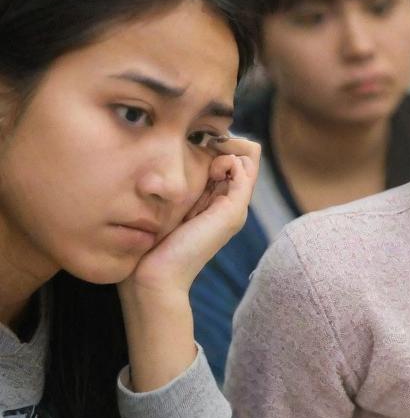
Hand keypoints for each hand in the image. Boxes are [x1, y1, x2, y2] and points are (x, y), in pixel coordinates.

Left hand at [125, 135, 260, 296]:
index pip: (236, 157)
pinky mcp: (232, 211)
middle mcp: (233, 203)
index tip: (196, 143)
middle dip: (224, 142)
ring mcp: (236, 208)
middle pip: (246, 154)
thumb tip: (184, 160)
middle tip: (200, 145)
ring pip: (248, 157)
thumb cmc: (152, 243)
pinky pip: (243, 169)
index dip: (219, 143)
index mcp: (219, 202)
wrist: (155, 276)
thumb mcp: (167, 205)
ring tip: (204, 159)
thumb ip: (179, 186)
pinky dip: (227, 158)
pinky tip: (208, 168)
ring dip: (227, 149)